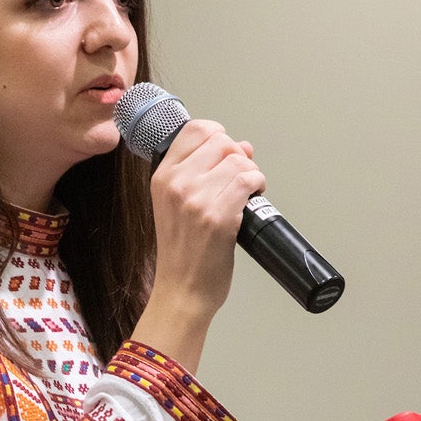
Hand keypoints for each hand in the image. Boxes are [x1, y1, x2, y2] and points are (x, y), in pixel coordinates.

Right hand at [146, 121, 264, 320]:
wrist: (181, 291)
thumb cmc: (181, 253)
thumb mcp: (176, 205)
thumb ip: (203, 171)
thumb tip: (241, 146)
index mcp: (162, 177)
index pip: (195, 130)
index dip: (218, 136)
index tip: (225, 153)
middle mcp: (176, 184)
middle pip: (222, 141)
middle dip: (237, 157)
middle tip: (237, 179)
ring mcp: (196, 199)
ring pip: (239, 160)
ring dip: (250, 174)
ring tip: (245, 193)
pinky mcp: (218, 216)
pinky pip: (249, 180)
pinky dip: (258, 186)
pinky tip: (252, 200)